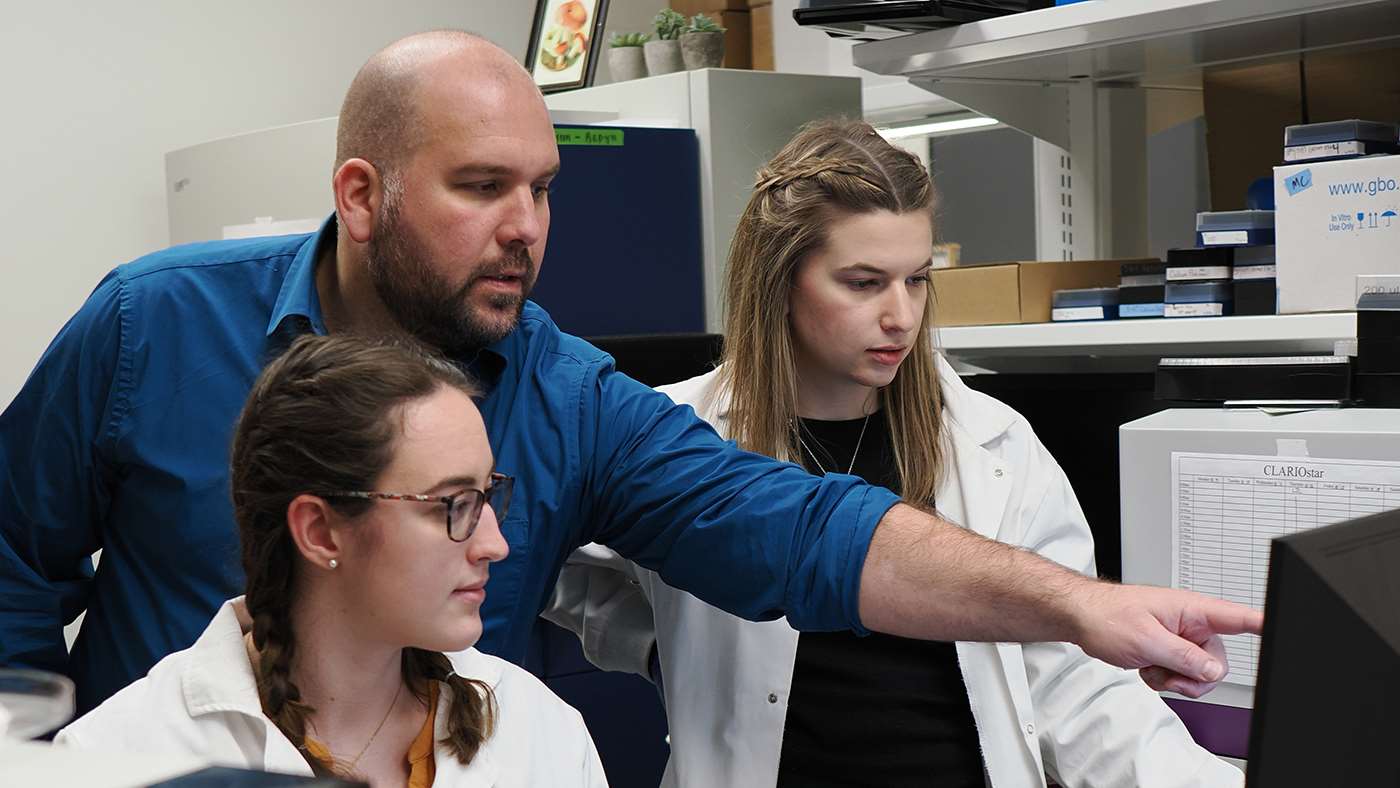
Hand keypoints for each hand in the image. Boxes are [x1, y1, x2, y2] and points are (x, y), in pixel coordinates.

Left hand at [1072, 582, 1262, 697]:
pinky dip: (1164, 678)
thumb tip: (1212, 672)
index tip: (1284, 630)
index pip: (1238, 618)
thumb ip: (1184, 658)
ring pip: (1199, 674)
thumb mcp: (1147, 640)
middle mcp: (1191, 623)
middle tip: (1165, 670)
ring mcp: (1180, 637)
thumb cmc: (1106, 615)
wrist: (1080, 618)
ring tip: (1151, 666)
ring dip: (1175, 678)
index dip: (1263, 625)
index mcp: (1192, 610)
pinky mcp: (1169, 650)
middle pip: (1217, 662)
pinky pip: (1181, 675)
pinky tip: (1146, 667)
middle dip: (1192, 675)